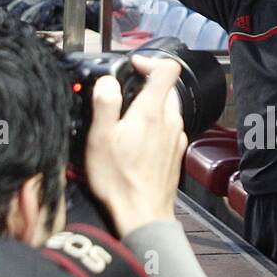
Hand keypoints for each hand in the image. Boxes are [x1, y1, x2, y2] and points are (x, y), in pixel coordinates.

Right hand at [83, 55, 186, 237]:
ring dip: (147, 109)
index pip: (167, 69)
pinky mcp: (175, 153)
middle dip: (143, 87)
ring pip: (166, 110)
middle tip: (120, 98)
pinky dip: (153, 128)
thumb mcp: (100, 138)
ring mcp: (176, 138)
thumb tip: (107, 81)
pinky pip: (166, 130)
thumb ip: (105, 103)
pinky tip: (134, 144)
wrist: (142, 216)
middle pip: (164, 89)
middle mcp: (170, 121)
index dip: (149, 60)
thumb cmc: (119, 181)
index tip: (132, 67)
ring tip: (124, 124)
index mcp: (152, 111)